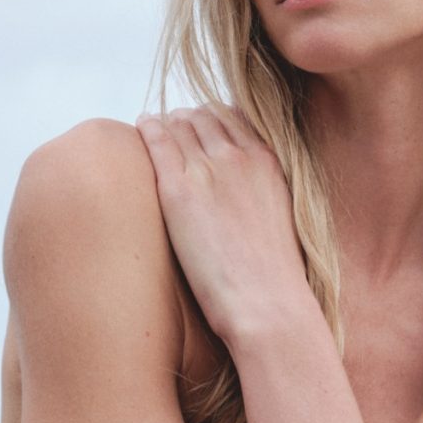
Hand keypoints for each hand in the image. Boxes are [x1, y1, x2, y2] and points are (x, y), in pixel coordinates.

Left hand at [134, 105, 313, 350]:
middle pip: (203, 117)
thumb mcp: (282, 221)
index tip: (199, 131)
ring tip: (153, 132)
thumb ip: (264, 196)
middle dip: (185, 120)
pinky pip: (157, 140)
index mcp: (267, 161)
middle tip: (171, 132)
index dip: (211, 121)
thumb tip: (248, 203)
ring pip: (179, 123)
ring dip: (166, 124)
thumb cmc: (274, 281)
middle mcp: (238, 157)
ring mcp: (208, 170)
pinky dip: (147, 128)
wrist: (268, 305)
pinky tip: (140, 128)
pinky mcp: (179, 190)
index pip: (232, 118)